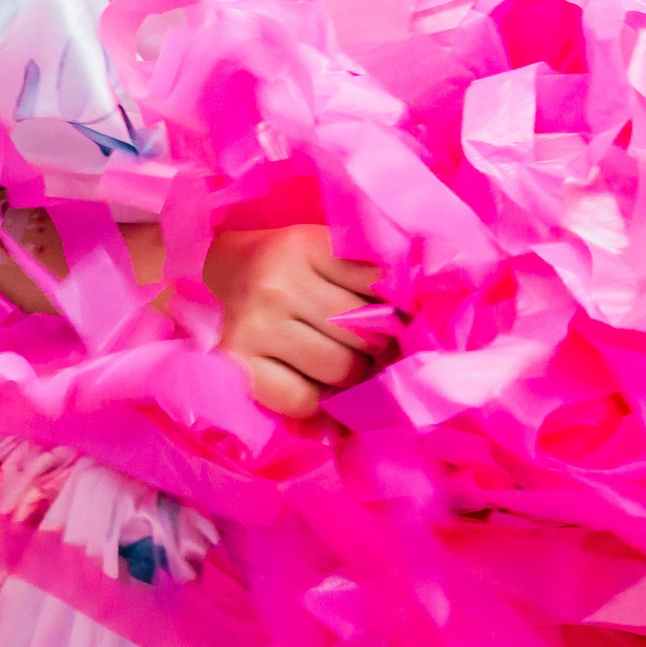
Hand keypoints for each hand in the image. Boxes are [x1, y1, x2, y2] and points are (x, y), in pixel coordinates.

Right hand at [203, 225, 386, 419]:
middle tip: (369, 343)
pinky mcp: (235, 364)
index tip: (395, 312)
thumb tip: (420, 318)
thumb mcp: (328, 250)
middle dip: (376, 345)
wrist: (225, 270)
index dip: (396, 305)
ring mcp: (253, 326)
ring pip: (339, 370)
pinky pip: (303, 401)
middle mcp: (276, 284)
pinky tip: (314, 382)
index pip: (379, 284)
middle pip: (363, 334)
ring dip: (351, 374)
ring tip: (343, 362)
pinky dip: (318, 400)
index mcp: (306, 245)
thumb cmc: (291, 265)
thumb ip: (370, 272)